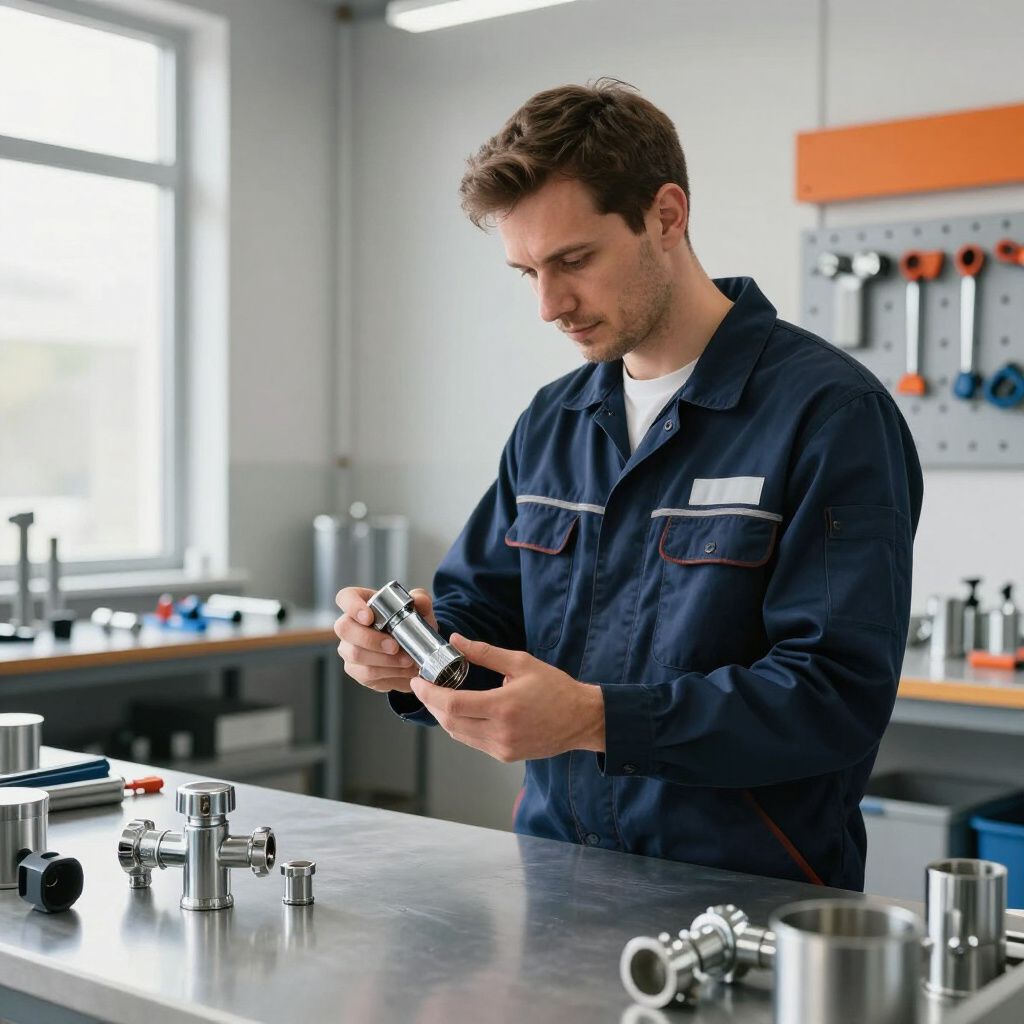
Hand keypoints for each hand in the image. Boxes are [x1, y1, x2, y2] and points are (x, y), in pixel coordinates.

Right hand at [334, 585, 435, 693]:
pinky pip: (365, 673)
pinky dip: (388, 673)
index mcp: (362, 603)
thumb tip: (418, 599)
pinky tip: (403, 670)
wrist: (415, 652)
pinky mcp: (355, 669)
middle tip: (395, 647)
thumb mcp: (420, 611)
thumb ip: (421, 601)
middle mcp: (349, 624)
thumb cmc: (411, 625)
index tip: (369, 618)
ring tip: (408, 661)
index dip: (352, 606)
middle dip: (370, 639)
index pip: (345, 597)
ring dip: (384, 660)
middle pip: (344, 628)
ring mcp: (348, 648)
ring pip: (355, 654)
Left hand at [409, 634, 604, 761]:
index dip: (429, 693)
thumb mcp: (521, 663)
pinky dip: (460, 726)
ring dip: (444, 716)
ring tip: (438, 696)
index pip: (452, 704)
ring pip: (458, 734)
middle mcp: (500, 732)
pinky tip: (460, 710)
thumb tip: (456, 641)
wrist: (582, 719)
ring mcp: (502, 747)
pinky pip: (472, 742)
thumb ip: (485, 653)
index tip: (418, 681)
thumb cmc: (556, 689)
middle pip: (449, 721)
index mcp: (503, 707)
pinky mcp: (505, 755)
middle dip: (431, 704)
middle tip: (424, 686)